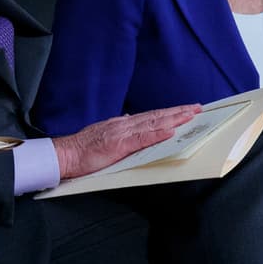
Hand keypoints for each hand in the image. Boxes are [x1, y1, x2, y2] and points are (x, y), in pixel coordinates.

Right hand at [52, 104, 200, 179]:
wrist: (65, 155)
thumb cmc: (81, 150)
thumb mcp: (102, 134)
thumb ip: (117, 127)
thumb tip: (128, 118)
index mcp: (120, 125)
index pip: (150, 116)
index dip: (168, 112)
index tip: (184, 109)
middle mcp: (123, 125)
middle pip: (155, 116)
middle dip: (178, 112)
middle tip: (197, 108)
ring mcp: (121, 134)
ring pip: (152, 124)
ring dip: (173, 119)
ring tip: (190, 116)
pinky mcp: (118, 145)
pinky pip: (142, 139)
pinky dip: (157, 134)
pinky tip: (170, 131)